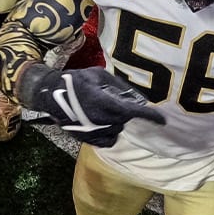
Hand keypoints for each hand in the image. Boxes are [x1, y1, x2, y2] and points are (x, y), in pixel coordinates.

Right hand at [20, 64, 164, 147]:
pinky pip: (109, 140)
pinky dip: (111, 132)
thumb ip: (117, 86)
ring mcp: (92, 131)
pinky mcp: (87, 139)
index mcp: (100, 100)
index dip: (148, 116)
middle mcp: (97, 118)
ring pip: (118, 129)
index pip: (130, 110)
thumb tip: (136, 97)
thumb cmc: (75, 81)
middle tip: (117, 100)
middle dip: (127, 112)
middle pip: (125, 120)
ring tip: (106, 110)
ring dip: (117, 121)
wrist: (50, 96)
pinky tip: (103, 122)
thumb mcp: (98, 74)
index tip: (162, 120)